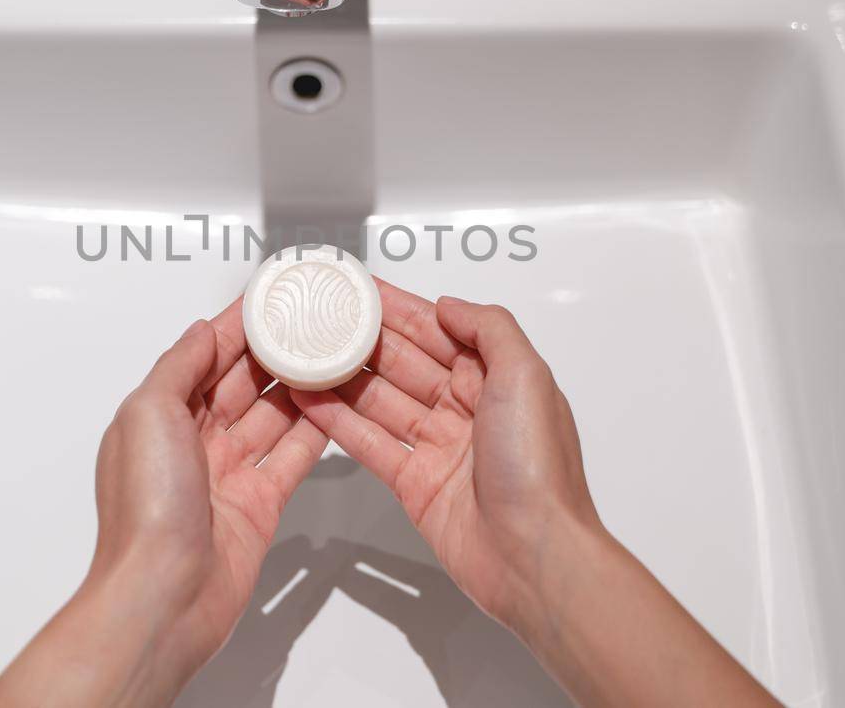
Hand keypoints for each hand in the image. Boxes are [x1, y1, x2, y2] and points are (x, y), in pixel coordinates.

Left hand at [0, 299, 327, 707]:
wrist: (165, 595)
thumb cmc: (145, 513)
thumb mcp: (148, 414)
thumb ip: (178, 367)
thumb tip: (201, 332)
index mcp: (159, 416)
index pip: (205, 356)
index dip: (236, 326)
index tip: (268, 300)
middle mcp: (193, 442)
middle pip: (241, 382)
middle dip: (275, 351)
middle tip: (312, 321)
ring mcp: (227, 474)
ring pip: (271, 416)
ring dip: (300, 385)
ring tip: (333, 353)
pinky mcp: (259, 504)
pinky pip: (292, 457)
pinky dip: (314, 430)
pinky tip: (335, 404)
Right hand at [289, 283, 595, 626]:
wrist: (533, 555)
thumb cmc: (540, 468)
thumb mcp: (526, 376)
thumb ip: (489, 329)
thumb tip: (448, 305)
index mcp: (496, 379)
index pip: (437, 331)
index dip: (398, 308)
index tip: (361, 289)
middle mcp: (467, 409)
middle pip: (404, 363)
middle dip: (363, 339)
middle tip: (320, 317)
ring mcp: (438, 447)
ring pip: (381, 401)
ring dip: (343, 378)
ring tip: (304, 353)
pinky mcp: (415, 484)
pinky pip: (370, 444)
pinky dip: (339, 423)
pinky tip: (311, 400)